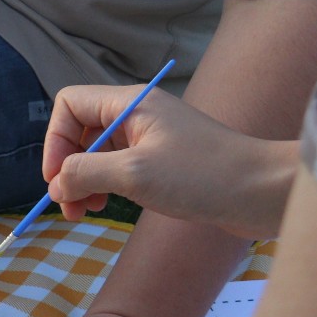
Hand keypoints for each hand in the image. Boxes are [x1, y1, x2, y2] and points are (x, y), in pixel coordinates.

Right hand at [45, 85, 292, 238]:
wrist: (262, 191)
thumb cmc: (202, 175)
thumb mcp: (133, 173)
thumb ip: (84, 172)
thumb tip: (55, 184)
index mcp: (130, 104)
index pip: (69, 105)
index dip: (54, 140)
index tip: (57, 178)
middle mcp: (137, 115)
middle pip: (79, 131)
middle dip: (66, 167)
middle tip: (68, 205)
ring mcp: (149, 138)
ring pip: (95, 153)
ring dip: (82, 181)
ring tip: (84, 212)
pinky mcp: (160, 161)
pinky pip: (116, 168)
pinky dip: (103, 186)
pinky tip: (107, 206)